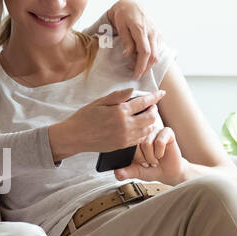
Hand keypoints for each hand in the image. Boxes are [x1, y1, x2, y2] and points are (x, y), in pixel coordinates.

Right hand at [48, 88, 166, 160]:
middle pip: (150, 117)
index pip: (143, 102)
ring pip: (147, 129)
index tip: (161, 93)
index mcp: (119, 111)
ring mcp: (125, 137)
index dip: (154, 96)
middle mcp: (125, 125)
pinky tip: (141, 126)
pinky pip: (140, 139)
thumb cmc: (84, 117)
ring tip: (147, 115)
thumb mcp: (99, 102)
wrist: (75, 137)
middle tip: (152, 105)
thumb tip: (132, 90)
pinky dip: (144, 131)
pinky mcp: (122, 145)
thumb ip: (117, 96)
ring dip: (151, 121)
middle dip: (154, 109)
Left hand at [106, 0, 164, 79]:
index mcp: (141, 29)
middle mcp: (152, 31)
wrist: (131, 4)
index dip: (141, 66)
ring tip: (136, 66)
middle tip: (135, 75)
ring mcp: (156, 32)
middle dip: (145, 68)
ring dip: (148, 64)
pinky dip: (151, 57)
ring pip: (157, 54)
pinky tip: (141, 58)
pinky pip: (158, 49)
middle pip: (153, 56)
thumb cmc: (122, 15)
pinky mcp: (158, 33)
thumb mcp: (120, 27)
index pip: (145, 52)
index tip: (135, 75)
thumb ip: (126, 41)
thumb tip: (128, 55)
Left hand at [115, 125, 188, 183]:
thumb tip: (117, 173)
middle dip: (142, 158)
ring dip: (151, 157)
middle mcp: (142, 132)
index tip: (139, 163)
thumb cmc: (151, 169)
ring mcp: (154, 130)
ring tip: (155, 159)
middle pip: (136, 143)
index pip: (127, 144)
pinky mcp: (167, 132)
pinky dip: (159, 152)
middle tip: (148, 163)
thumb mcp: (135, 172)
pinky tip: (161, 155)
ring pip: (147, 143)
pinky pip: (159, 142)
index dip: (134, 157)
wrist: (168, 172)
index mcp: (132, 138)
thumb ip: (125, 172)